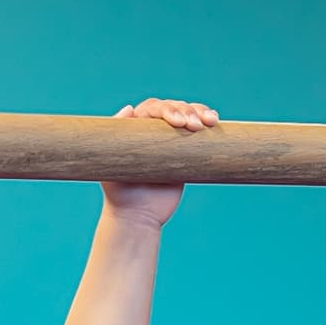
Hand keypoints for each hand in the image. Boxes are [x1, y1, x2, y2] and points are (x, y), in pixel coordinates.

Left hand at [102, 97, 219, 225]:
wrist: (138, 216)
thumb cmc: (119, 192)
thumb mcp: (111, 164)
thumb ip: (114, 139)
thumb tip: (130, 108)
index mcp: (137, 128)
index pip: (153, 109)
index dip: (167, 109)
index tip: (177, 122)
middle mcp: (154, 129)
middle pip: (174, 108)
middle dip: (187, 111)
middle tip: (194, 126)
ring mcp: (172, 139)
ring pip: (188, 115)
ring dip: (200, 112)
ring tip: (209, 122)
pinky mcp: (187, 151)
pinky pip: (198, 132)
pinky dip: (206, 122)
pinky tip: (214, 122)